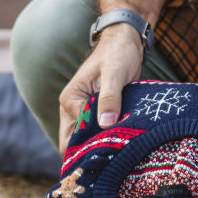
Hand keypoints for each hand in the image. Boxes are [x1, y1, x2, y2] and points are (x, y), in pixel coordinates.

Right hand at [56, 26, 143, 149]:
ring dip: (102, 144)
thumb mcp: (115, 74)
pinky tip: (123, 140)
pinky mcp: (97, 112)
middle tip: (115, 154)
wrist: (126, 42)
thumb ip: (110, 98)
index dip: (91, 145)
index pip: (73, 136)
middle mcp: (72, 108)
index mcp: (70, 100)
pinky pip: (98, 132)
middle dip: (93, 150)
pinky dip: (108, 137)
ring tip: (121, 148)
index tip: (112, 149)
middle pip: (75, 143)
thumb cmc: (118, 54)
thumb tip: (106, 123)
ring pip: (87, 139)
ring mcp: (84, 112)